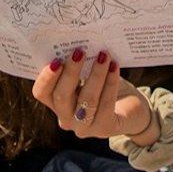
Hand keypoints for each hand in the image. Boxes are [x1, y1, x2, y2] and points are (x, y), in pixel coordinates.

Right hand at [32, 50, 152, 140]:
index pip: (41, 93)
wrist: (131, 112)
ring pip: (87, 100)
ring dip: (95, 74)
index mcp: (56, 102)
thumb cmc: (104, 87)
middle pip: (61, 96)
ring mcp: (85, 127)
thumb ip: (79, 66)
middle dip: (71, 72)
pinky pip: (106, 103)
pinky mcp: (105, 128)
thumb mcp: (87, 76)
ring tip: (104, 55)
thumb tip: (78, 43)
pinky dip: (110, 82)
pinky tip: (114, 67)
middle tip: (80, 51)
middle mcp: (66, 118)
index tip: (56, 59)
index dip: (46, 77)